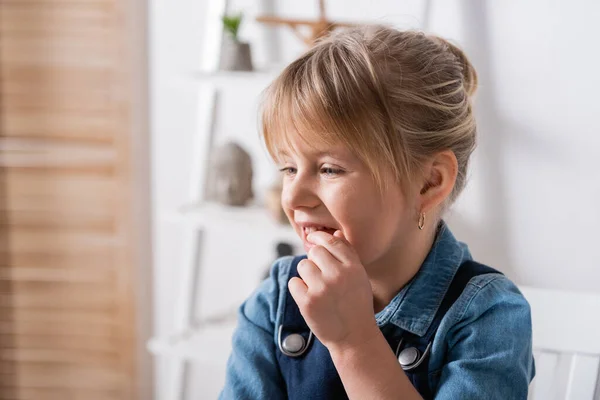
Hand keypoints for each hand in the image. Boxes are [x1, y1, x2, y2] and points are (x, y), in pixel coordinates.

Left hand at [288, 230, 379, 349]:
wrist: (354, 337)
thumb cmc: (356, 303)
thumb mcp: (359, 277)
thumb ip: (347, 254)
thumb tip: (335, 232)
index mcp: (353, 267)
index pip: (331, 241)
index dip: (319, 238)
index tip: (314, 240)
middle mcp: (338, 275)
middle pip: (314, 252)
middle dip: (314, 260)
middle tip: (320, 275)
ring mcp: (322, 288)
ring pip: (303, 266)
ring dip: (306, 275)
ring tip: (317, 288)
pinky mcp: (308, 302)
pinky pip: (294, 282)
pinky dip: (298, 289)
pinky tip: (310, 298)